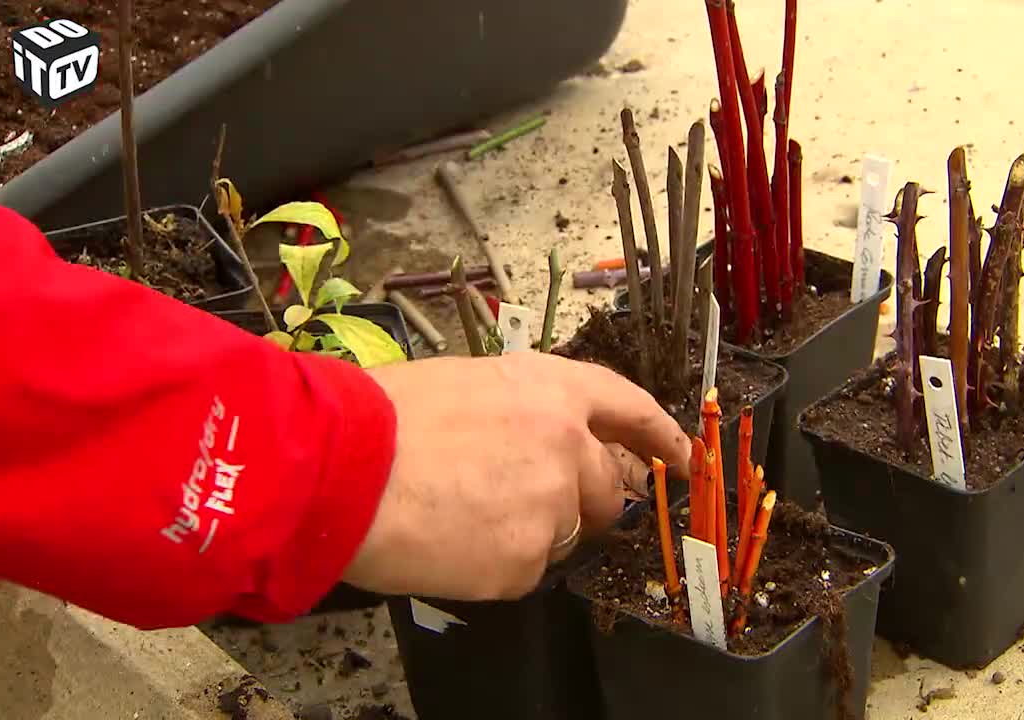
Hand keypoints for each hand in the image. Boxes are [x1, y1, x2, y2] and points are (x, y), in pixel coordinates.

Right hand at [342, 352, 690, 600]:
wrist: (341, 468)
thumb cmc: (384, 416)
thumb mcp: (465, 383)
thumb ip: (521, 410)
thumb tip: (530, 440)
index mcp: (552, 390)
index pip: (630, 409)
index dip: (661, 435)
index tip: (682, 456)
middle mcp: (567, 446)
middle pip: (606, 488)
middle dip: (584, 501)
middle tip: (535, 505)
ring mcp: (551, 508)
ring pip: (566, 533)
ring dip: (533, 532)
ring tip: (467, 517)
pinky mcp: (526, 562)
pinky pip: (526, 570)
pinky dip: (496, 564)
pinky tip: (451, 543)